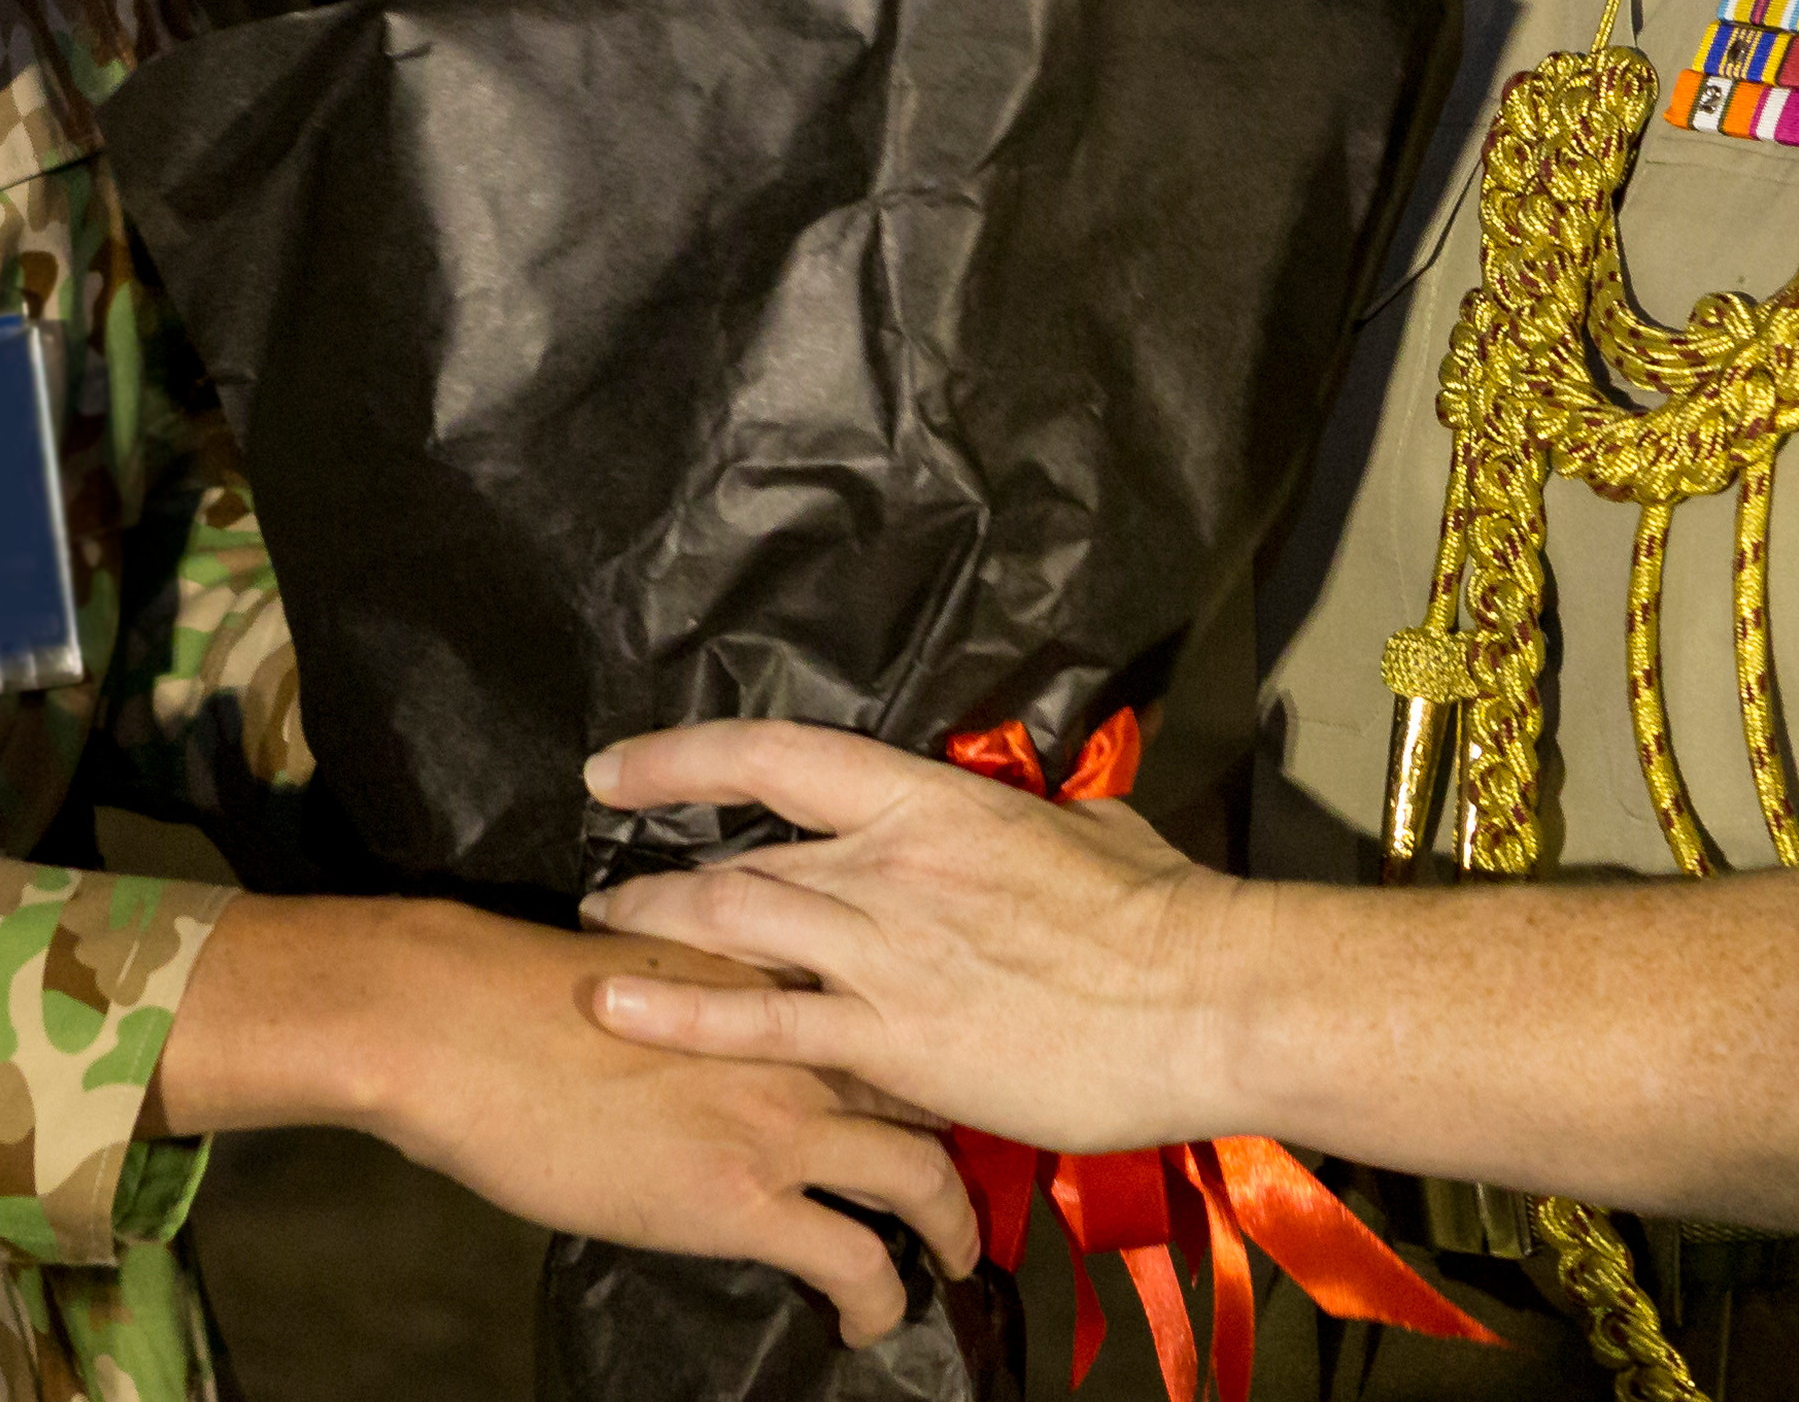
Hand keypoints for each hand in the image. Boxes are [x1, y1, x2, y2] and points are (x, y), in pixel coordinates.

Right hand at [153, 894, 973, 1345]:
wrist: (460, 1025)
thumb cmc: (514, 995)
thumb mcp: (641, 972)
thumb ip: (704, 1001)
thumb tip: (711, 1042)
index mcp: (769, 975)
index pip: (882, 1005)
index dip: (917, 1054)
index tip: (927, 1089)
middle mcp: (798, 1036)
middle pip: (924, 1088)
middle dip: (957, 1139)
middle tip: (958, 1184)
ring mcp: (781, 1118)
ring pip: (922, 1176)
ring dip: (948, 1227)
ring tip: (949, 1260)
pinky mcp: (745, 1198)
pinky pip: (858, 1261)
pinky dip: (880, 1298)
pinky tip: (865, 1321)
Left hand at [579, 719, 1248, 1157]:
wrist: (1204, 1000)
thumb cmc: (1162, 913)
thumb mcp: (1086, 830)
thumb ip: (1026, 821)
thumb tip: (1033, 811)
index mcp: (931, 803)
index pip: (776, 755)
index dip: (682, 756)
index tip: (617, 769)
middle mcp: (888, 866)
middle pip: (738, 858)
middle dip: (655, 874)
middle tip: (601, 888)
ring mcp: (883, 954)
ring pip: (727, 924)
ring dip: (647, 930)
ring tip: (594, 939)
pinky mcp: (893, 1043)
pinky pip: (762, 1027)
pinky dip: (677, 1015)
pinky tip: (614, 1008)